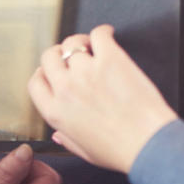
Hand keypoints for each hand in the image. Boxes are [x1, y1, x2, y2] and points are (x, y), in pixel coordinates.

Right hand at [27, 25, 176, 173]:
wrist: (147, 143)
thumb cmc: (121, 151)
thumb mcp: (85, 152)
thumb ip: (67, 139)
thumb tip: (58, 134)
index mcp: (56, 112)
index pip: (35, 82)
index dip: (43, 73)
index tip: (51, 71)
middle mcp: (66, 89)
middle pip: (49, 57)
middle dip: (58, 54)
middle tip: (71, 56)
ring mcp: (86, 71)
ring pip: (72, 43)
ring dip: (80, 42)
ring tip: (91, 46)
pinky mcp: (110, 59)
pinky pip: (98, 34)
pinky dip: (102, 32)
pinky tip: (107, 35)